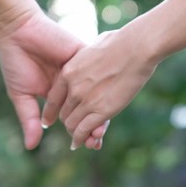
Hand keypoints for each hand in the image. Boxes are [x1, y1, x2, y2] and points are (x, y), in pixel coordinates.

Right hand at [0, 2, 107, 149]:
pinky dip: (102, 88)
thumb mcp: (22, 95)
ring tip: (101, 130)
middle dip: (93, 125)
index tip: (88, 144)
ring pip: (96, 93)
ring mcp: (80, 69)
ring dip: (100, 110)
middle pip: (89, 106)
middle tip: (96, 142)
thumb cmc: (16, 63)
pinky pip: (98, 72)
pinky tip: (106, 104)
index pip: (75, 114)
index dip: (82, 129)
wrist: (18, 32)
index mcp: (59, 93)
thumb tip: (31, 147)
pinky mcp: (84, 54)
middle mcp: (73, 83)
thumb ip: (30, 119)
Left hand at [43, 30, 157, 149]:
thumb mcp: (92, 48)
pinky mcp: (101, 110)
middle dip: (67, 123)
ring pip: (72, 124)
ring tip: (78, 139)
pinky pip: (84, 130)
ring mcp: (86, 100)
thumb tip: (90, 54)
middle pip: (63, 113)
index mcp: (68, 71)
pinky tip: (82, 143)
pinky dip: (81, 139)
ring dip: (75, 134)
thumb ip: (86, 58)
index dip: (51, 111)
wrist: (136, 48)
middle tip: (72, 129)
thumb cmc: (120, 43)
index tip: (50, 119)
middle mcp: (73, 88)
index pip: (53, 98)